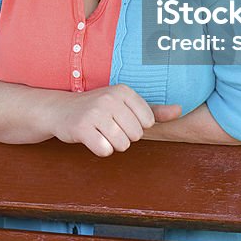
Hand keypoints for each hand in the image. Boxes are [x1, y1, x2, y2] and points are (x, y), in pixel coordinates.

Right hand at [46, 84, 181, 156]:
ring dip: (112, 144)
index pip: (148, 122)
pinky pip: (105, 151)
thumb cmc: (98, 109)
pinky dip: (100, 149)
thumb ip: (154, 110)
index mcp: (123, 90)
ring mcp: (94, 112)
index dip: (135, 127)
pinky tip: (91, 138)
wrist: (61, 110)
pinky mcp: (82, 128)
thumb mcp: (126, 105)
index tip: (120, 118)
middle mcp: (110, 98)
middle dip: (124, 136)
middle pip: (135, 135)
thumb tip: (180, 110)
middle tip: (107, 126)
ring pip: (121, 145)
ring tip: (100, 132)